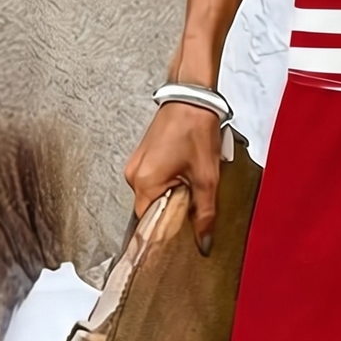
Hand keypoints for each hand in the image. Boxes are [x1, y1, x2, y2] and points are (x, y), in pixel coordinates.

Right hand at [123, 104, 222, 253]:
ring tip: (190, 182)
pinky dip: (168, 184)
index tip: (180, 236)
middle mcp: (133, 175)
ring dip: (171, 197)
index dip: (166, 232)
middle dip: (172, 212)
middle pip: (150, 210)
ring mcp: (135, 166)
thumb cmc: (196, 130)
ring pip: (152, 196)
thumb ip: (204, 213)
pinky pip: (152, 182)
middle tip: (193, 204)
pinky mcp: (142, 158)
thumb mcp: (206, 177)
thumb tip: (203, 241)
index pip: (147, 224)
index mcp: (144, 182)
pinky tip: (184, 173)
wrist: (192, 98)